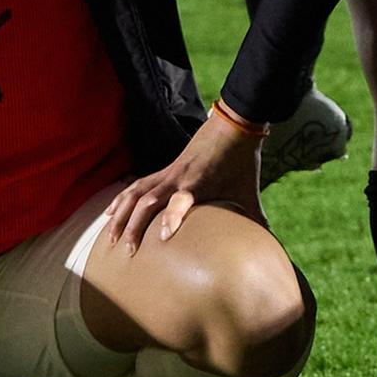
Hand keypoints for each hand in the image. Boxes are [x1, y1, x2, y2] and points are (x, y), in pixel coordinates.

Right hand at [102, 111, 265, 250]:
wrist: (234, 124)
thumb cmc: (242, 160)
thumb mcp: (249, 190)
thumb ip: (255, 217)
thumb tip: (267, 242)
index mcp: (199, 183)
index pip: (181, 200)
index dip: (172, 217)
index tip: (163, 237)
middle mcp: (178, 178)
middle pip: (148, 201)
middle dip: (134, 226)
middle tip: (128, 252)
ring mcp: (169, 172)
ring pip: (136, 192)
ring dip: (120, 214)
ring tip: (109, 238)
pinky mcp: (165, 169)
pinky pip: (137, 184)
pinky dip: (122, 197)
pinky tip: (111, 211)